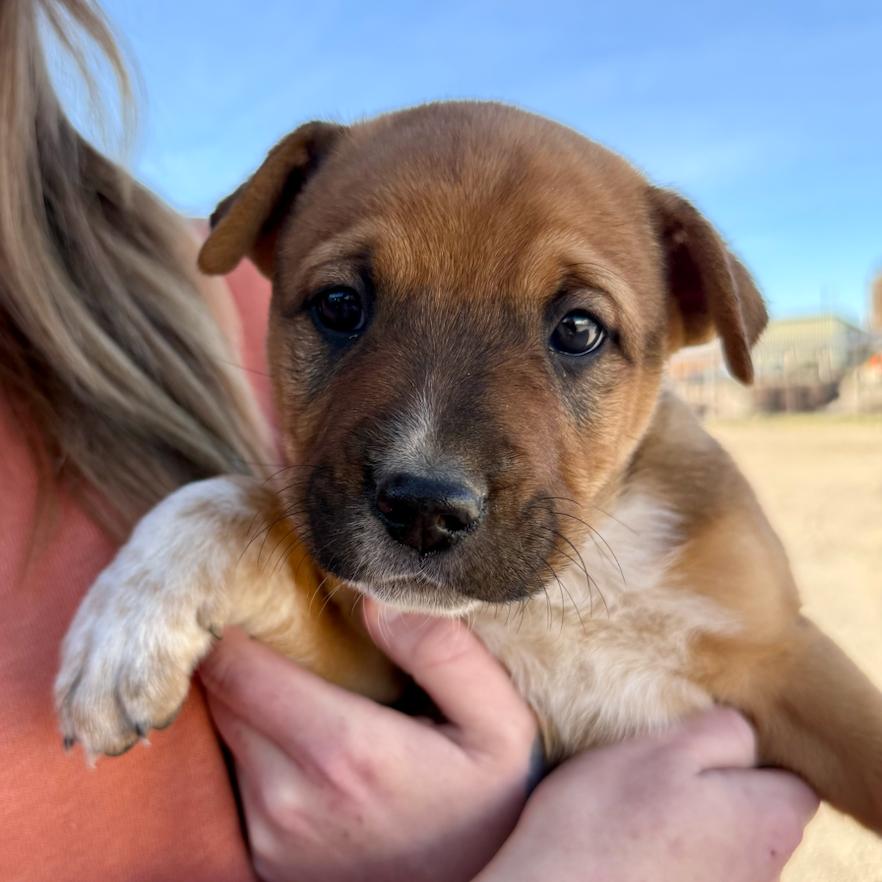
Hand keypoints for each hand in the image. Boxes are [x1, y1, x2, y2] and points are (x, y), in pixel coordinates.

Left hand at [200, 603, 538, 881]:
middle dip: (239, 651)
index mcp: (340, 750)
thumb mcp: (500, 725)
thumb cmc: (490, 808)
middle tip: (282, 621)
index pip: (232, 665)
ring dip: (249, 697)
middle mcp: (287, 797)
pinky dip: (255, 743)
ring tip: (299, 675)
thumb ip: (443, 652)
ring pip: (226, 734)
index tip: (256, 588)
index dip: (231, 617)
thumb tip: (376, 596)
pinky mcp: (265, 860)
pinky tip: (302, 732)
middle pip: (220, 695)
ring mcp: (270, 836)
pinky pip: (236, 778)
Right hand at [475, 708, 818, 881]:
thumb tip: (749, 734)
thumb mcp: (663, 746)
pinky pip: (696, 869)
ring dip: (693, 820)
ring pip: (725, 840)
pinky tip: (629, 844)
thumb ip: (723, 732)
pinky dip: (670, 854)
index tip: (704, 741)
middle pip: (760, 809)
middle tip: (662, 768)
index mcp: (769, 820)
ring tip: (640, 808)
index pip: (793, 775)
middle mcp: (764, 870)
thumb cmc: (608, 820)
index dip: (753, 752)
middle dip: (721, 785)